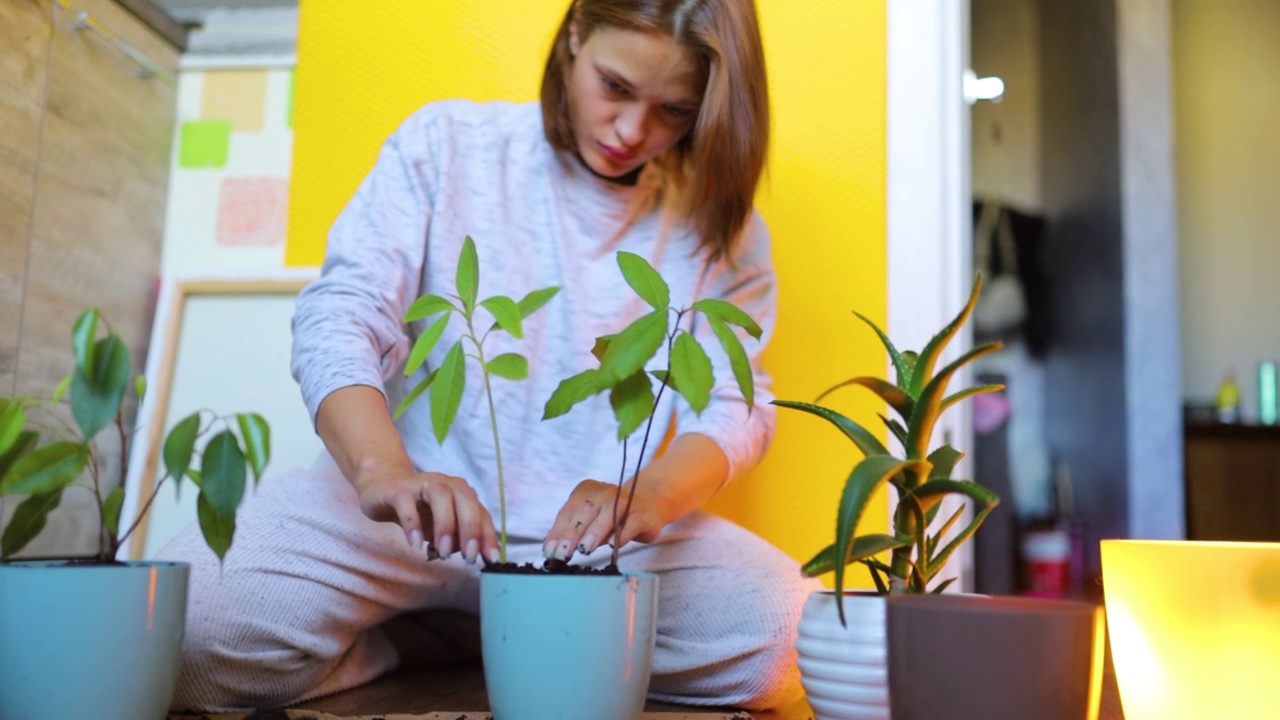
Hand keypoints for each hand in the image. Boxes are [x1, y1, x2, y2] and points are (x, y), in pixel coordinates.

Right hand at [354, 469, 499, 564]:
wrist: (382, 488)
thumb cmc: (419, 510)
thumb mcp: (442, 526)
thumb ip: (458, 538)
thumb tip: (473, 555)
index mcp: (461, 493)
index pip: (481, 513)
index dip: (488, 536)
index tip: (492, 560)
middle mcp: (445, 484)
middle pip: (465, 499)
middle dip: (470, 529)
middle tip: (469, 557)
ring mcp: (421, 484)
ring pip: (440, 496)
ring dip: (445, 525)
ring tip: (442, 553)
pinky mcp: (397, 490)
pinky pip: (406, 503)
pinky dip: (412, 524)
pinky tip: (415, 544)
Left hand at [543, 479, 670, 560]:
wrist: (650, 505)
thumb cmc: (613, 517)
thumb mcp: (590, 522)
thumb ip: (572, 534)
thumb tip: (552, 551)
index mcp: (586, 491)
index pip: (568, 512)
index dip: (558, 532)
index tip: (549, 551)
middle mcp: (604, 492)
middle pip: (585, 510)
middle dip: (572, 533)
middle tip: (562, 553)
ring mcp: (625, 501)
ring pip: (608, 512)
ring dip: (594, 531)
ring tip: (584, 549)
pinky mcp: (642, 514)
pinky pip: (631, 523)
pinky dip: (621, 534)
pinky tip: (613, 545)